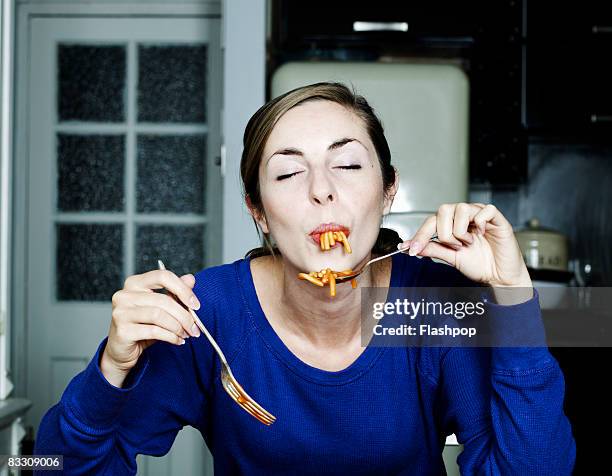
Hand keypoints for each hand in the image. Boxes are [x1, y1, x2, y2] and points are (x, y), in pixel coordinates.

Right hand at [101, 269, 201, 382]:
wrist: (122, 350)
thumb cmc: (142, 326)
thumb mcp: (161, 307)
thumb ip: (175, 292)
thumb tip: (190, 279)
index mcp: (134, 283)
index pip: (163, 276)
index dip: (183, 289)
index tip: (196, 304)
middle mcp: (124, 295)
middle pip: (163, 300)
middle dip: (184, 315)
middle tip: (195, 327)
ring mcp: (121, 312)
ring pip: (159, 315)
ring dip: (178, 327)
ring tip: (186, 334)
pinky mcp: (122, 330)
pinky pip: (154, 331)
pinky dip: (171, 337)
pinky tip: (178, 340)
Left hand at [400, 203, 532, 288]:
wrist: (500, 277)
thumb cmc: (479, 265)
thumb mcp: (450, 258)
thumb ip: (433, 249)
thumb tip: (409, 246)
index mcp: (452, 224)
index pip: (431, 221)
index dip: (420, 234)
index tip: (412, 249)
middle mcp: (464, 217)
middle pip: (444, 209)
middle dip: (445, 233)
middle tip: (455, 247)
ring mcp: (480, 216)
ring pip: (462, 208)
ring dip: (461, 230)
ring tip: (468, 243)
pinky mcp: (497, 219)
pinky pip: (486, 210)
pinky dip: (480, 223)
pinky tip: (482, 234)